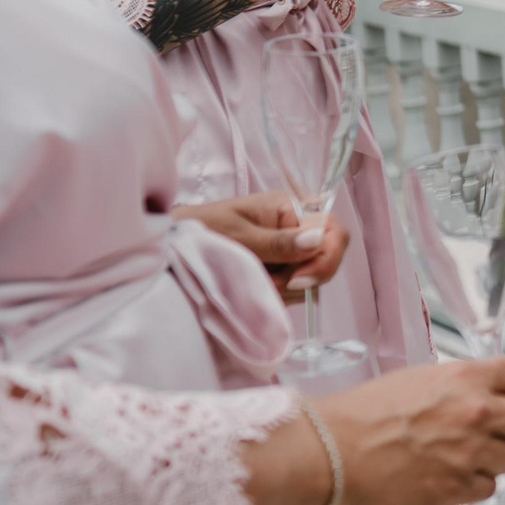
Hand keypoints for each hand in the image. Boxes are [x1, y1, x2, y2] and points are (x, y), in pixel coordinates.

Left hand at [173, 191, 349, 298]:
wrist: (170, 244)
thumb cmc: (200, 231)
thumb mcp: (239, 237)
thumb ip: (279, 242)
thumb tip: (318, 239)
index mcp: (290, 209)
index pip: (333, 231)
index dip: (324, 258)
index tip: (295, 280)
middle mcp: (295, 229)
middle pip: (325, 260)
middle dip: (300, 279)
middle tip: (266, 284)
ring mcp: (287, 252)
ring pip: (309, 280)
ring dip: (283, 290)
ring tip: (251, 283)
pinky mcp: (277, 271)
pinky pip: (293, 290)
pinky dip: (276, 296)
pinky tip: (253, 290)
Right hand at [313, 358, 504, 504]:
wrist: (332, 450)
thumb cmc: (364, 414)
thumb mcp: (419, 379)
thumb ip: (459, 386)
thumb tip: (482, 394)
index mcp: (467, 378)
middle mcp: (476, 412)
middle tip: (494, 434)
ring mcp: (470, 452)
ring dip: (492, 460)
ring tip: (460, 458)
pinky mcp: (457, 488)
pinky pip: (488, 488)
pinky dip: (472, 486)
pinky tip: (447, 477)